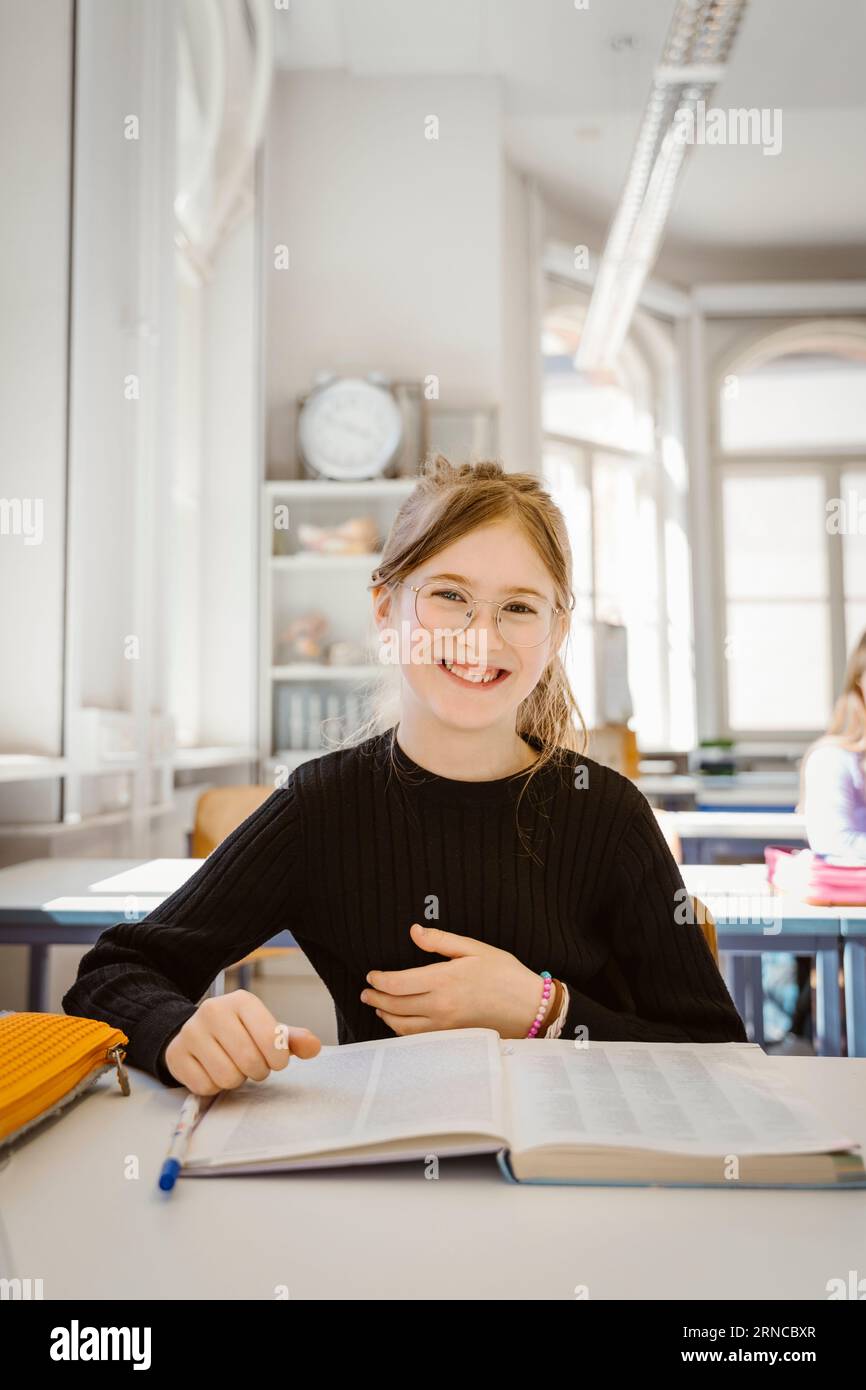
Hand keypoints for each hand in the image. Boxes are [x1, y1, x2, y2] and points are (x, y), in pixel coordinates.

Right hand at [163, 989, 321, 1094]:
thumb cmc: (240, 1032)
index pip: (271, 1039)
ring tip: (232, 1065)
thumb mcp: (267, 1030)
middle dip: (257, 1071)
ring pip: (227, 1077)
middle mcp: (213, 1010)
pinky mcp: (176, 1054)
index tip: (276, 1060)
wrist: (197, 1032)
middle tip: (253, 1065)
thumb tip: (313, 1046)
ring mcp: (191, 1032)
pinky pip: (205, 1086)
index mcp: (242, 1000)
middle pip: (249, 1061)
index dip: (278, 1059)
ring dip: (236, 1080)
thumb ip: (291, 1039)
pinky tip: (212, 1070)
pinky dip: (214, 1086)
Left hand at [359, 924, 549, 1037]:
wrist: (530, 1007)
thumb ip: (441, 940)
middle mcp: (440, 1006)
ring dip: (385, 1016)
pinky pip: (419, 1038)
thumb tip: (414, 931)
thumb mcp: (474, 948)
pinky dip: (403, 1031)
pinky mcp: (453, 1038)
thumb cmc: (506, 975)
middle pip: (395, 1006)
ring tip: (378, 1006)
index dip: (379, 980)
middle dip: (376, 998)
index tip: (371, 975)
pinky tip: (400, 1023)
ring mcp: (446, 1026)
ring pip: (403, 1026)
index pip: (397, 983)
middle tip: (366, 992)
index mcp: (444, 980)